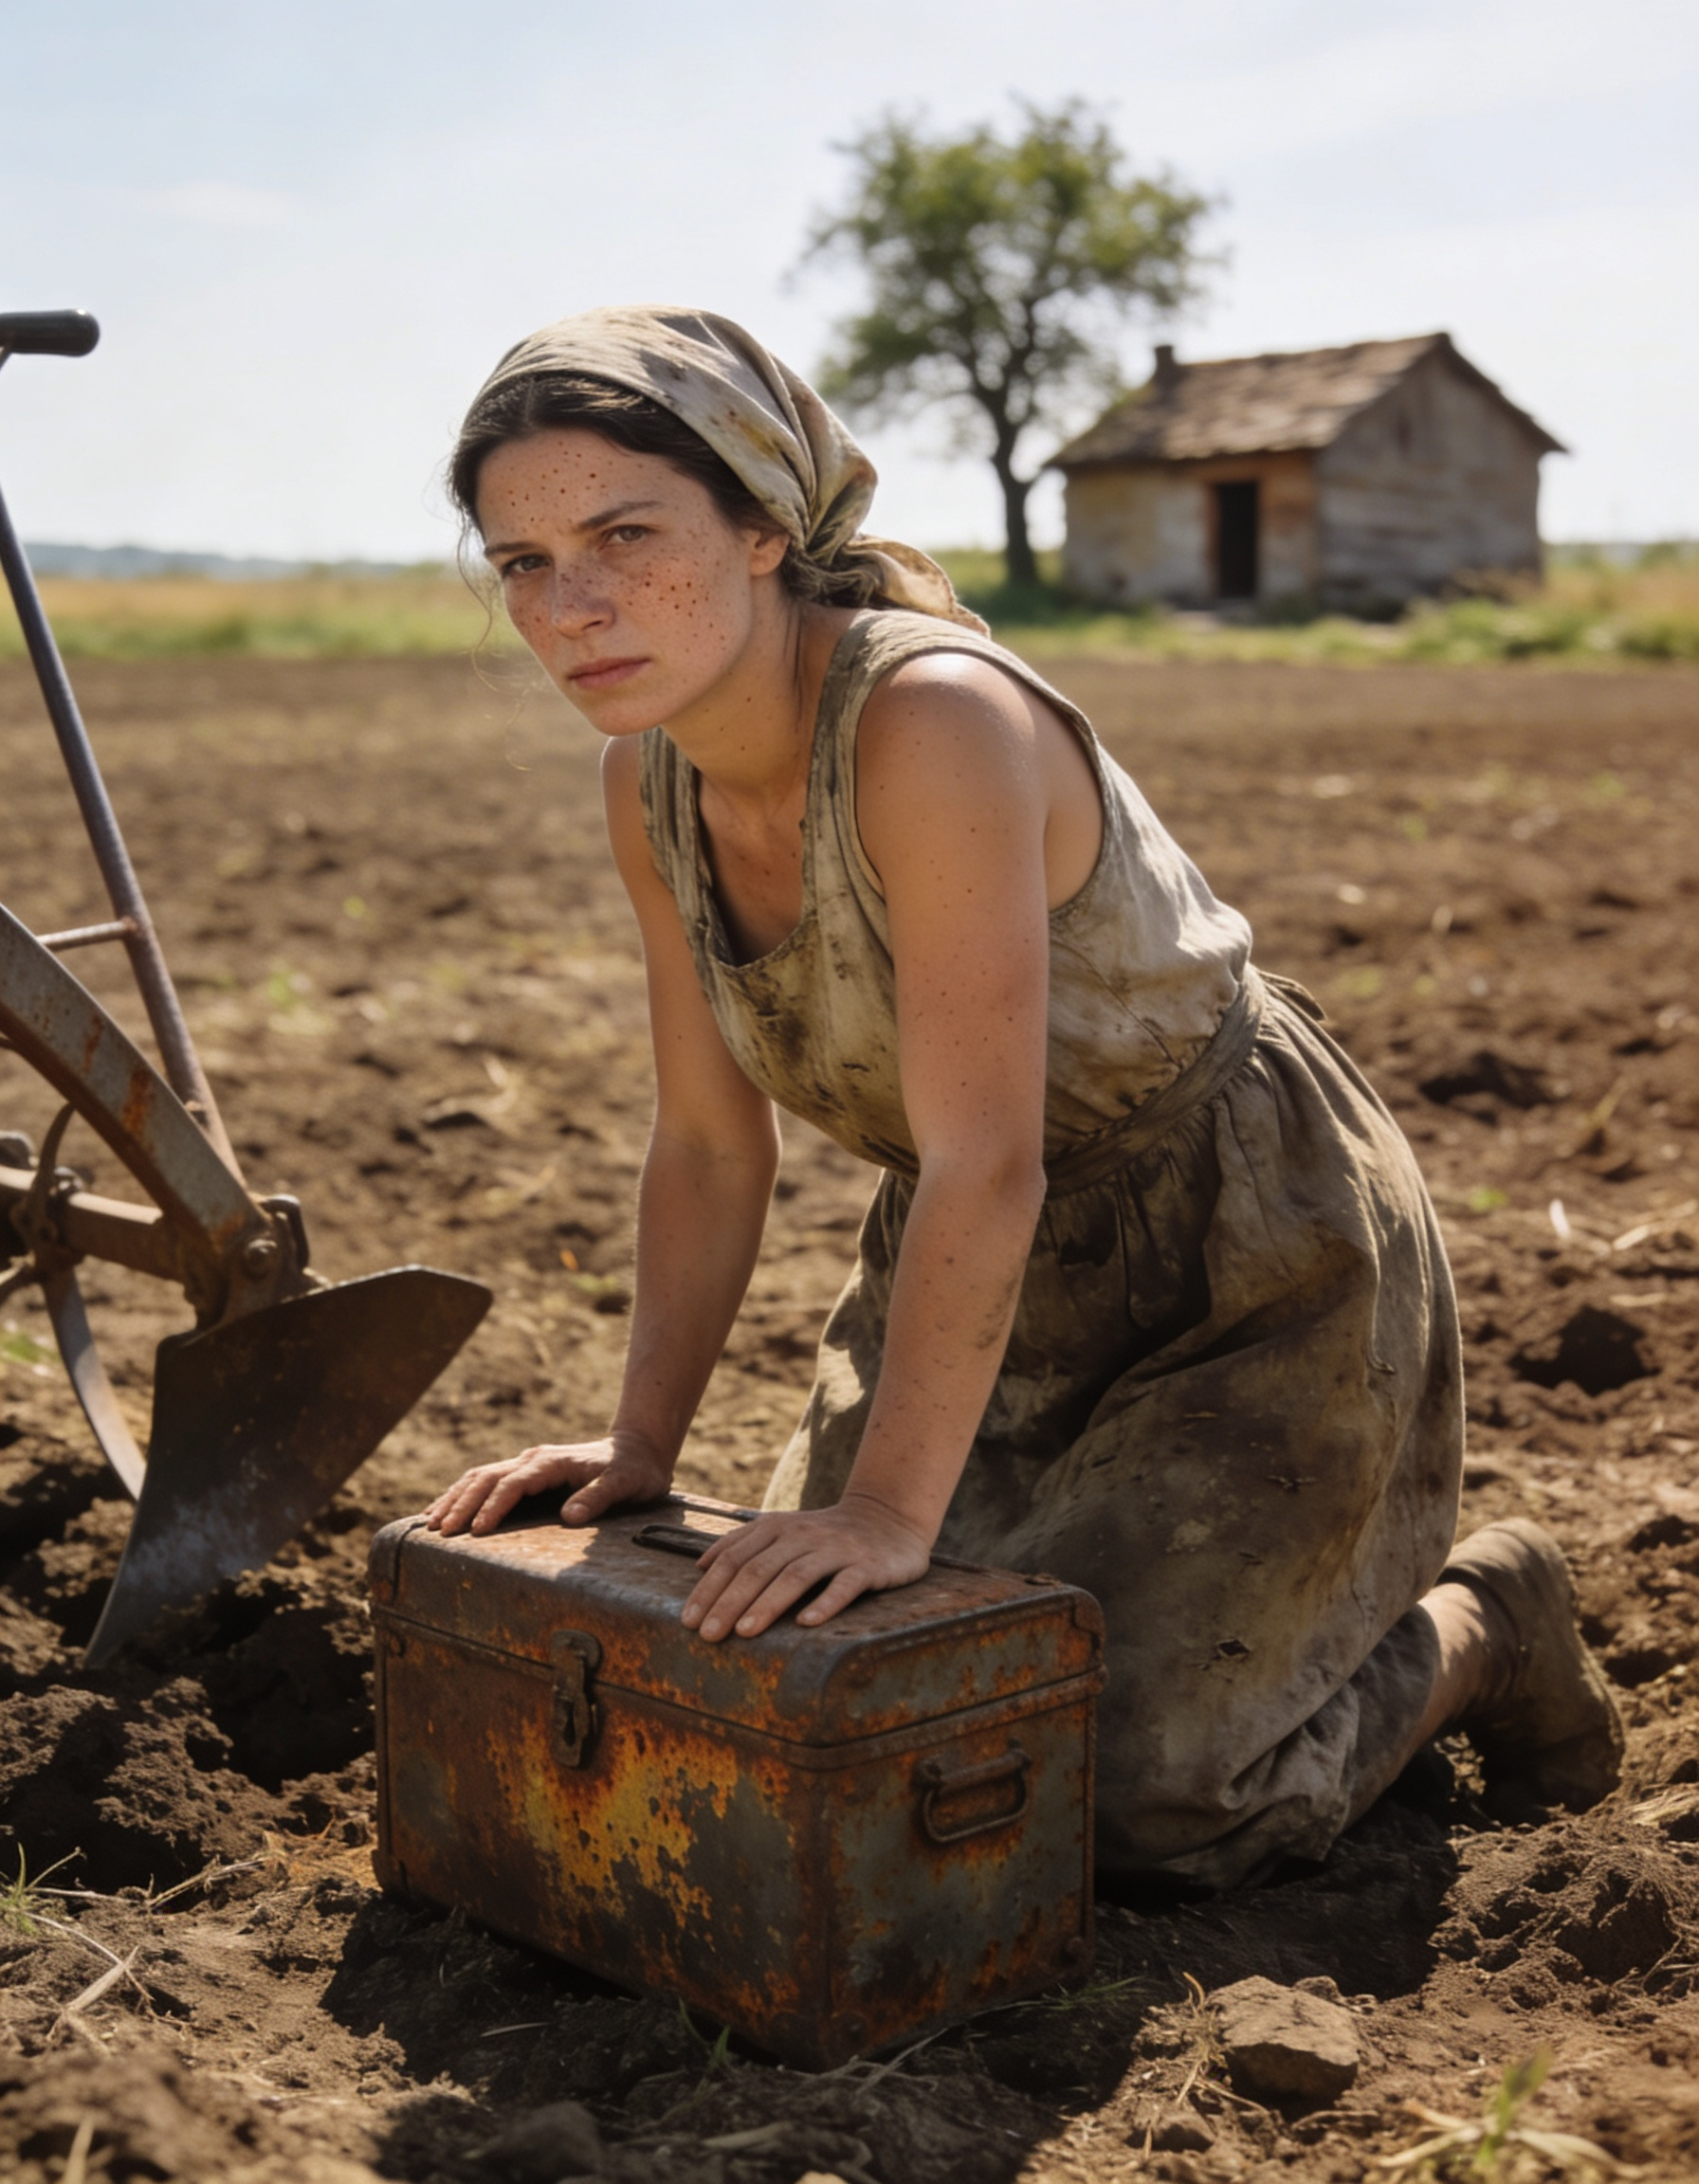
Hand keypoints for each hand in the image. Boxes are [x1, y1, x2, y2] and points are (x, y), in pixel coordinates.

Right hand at [424, 1432, 672, 1536]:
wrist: (638, 1448)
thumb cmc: (634, 1470)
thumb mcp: (626, 1484)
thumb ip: (599, 1497)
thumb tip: (570, 1516)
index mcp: (551, 1462)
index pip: (513, 1484)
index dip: (494, 1507)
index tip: (477, 1531)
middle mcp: (533, 1459)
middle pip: (487, 1478)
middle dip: (461, 1503)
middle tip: (439, 1531)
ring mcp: (527, 1463)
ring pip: (480, 1476)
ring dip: (455, 1497)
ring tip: (431, 1523)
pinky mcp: (526, 1472)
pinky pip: (486, 1480)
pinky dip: (462, 1493)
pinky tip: (445, 1508)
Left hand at [682, 1493, 932, 1641]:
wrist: (889, 1518)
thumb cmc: (826, 1534)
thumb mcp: (783, 1529)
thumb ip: (743, 1543)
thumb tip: (701, 1565)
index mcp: (778, 1527)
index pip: (734, 1559)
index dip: (709, 1589)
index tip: (688, 1621)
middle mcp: (803, 1535)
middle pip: (758, 1568)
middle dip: (729, 1603)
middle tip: (708, 1636)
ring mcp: (836, 1549)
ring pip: (795, 1575)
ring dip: (767, 1604)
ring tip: (745, 1632)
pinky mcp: (867, 1565)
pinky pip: (844, 1585)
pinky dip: (824, 1603)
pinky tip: (807, 1624)